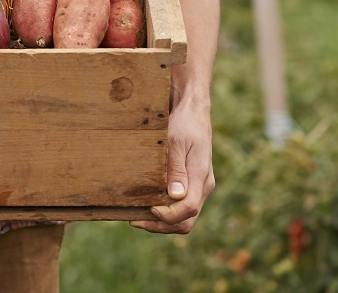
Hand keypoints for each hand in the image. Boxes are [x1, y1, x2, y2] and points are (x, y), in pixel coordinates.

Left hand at [130, 95, 214, 233]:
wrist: (192, 110)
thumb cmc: (184, 123)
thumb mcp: (176, 142)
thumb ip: (176, 169)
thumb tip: (175, 196)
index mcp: (200, 177)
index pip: (188, 210)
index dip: (167, 216)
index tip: (148, 209)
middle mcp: (203, 186)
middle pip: (186, 221)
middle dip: (161, 225)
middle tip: (134, 220)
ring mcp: (199, 185)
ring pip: (184, 217)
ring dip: (161, 222)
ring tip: (136, 216)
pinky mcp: (192, 182)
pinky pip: (181, 206)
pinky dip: (164, 211)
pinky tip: (146, 204)